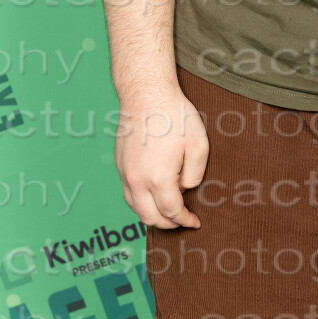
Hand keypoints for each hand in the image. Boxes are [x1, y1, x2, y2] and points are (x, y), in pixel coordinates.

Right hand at [114, 85, 208, 229]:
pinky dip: (140, 202)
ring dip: (151, 215)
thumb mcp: (198, 144)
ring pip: (135, 208)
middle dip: (168, 225)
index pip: (171, 211)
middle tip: (182, 221)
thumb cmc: (174, 116)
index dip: (185, 221)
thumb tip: (185, 189)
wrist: (146, 94)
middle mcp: (137, 180)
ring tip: (168, 212)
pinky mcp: (119, 164)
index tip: (195, 222)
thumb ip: (195, 174)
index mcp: (158, 178)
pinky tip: (152, 196)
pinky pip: (128, 193)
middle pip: (150, 217)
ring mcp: (125, 173)